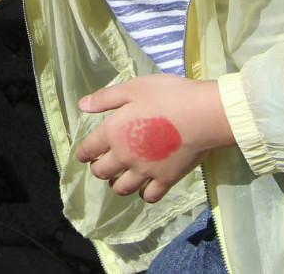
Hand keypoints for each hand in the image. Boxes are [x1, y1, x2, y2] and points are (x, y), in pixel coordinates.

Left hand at [73, 75, 229, 203]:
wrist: (201, 115)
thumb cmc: (167, 96)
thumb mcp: (133, 88)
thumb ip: (106, 98)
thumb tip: (82, 105)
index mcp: (113, 132)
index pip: (89, 149)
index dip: (82, 153)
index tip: (83, 155)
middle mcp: (125, 156)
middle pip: (102, 172)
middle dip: (98, 169)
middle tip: (102, 164)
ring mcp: (145, 171)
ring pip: (122, 188)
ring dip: (116, 184)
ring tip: (119, 179)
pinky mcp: (165, 180)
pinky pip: (149, 196)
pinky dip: (143, 195)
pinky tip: (144, 188)